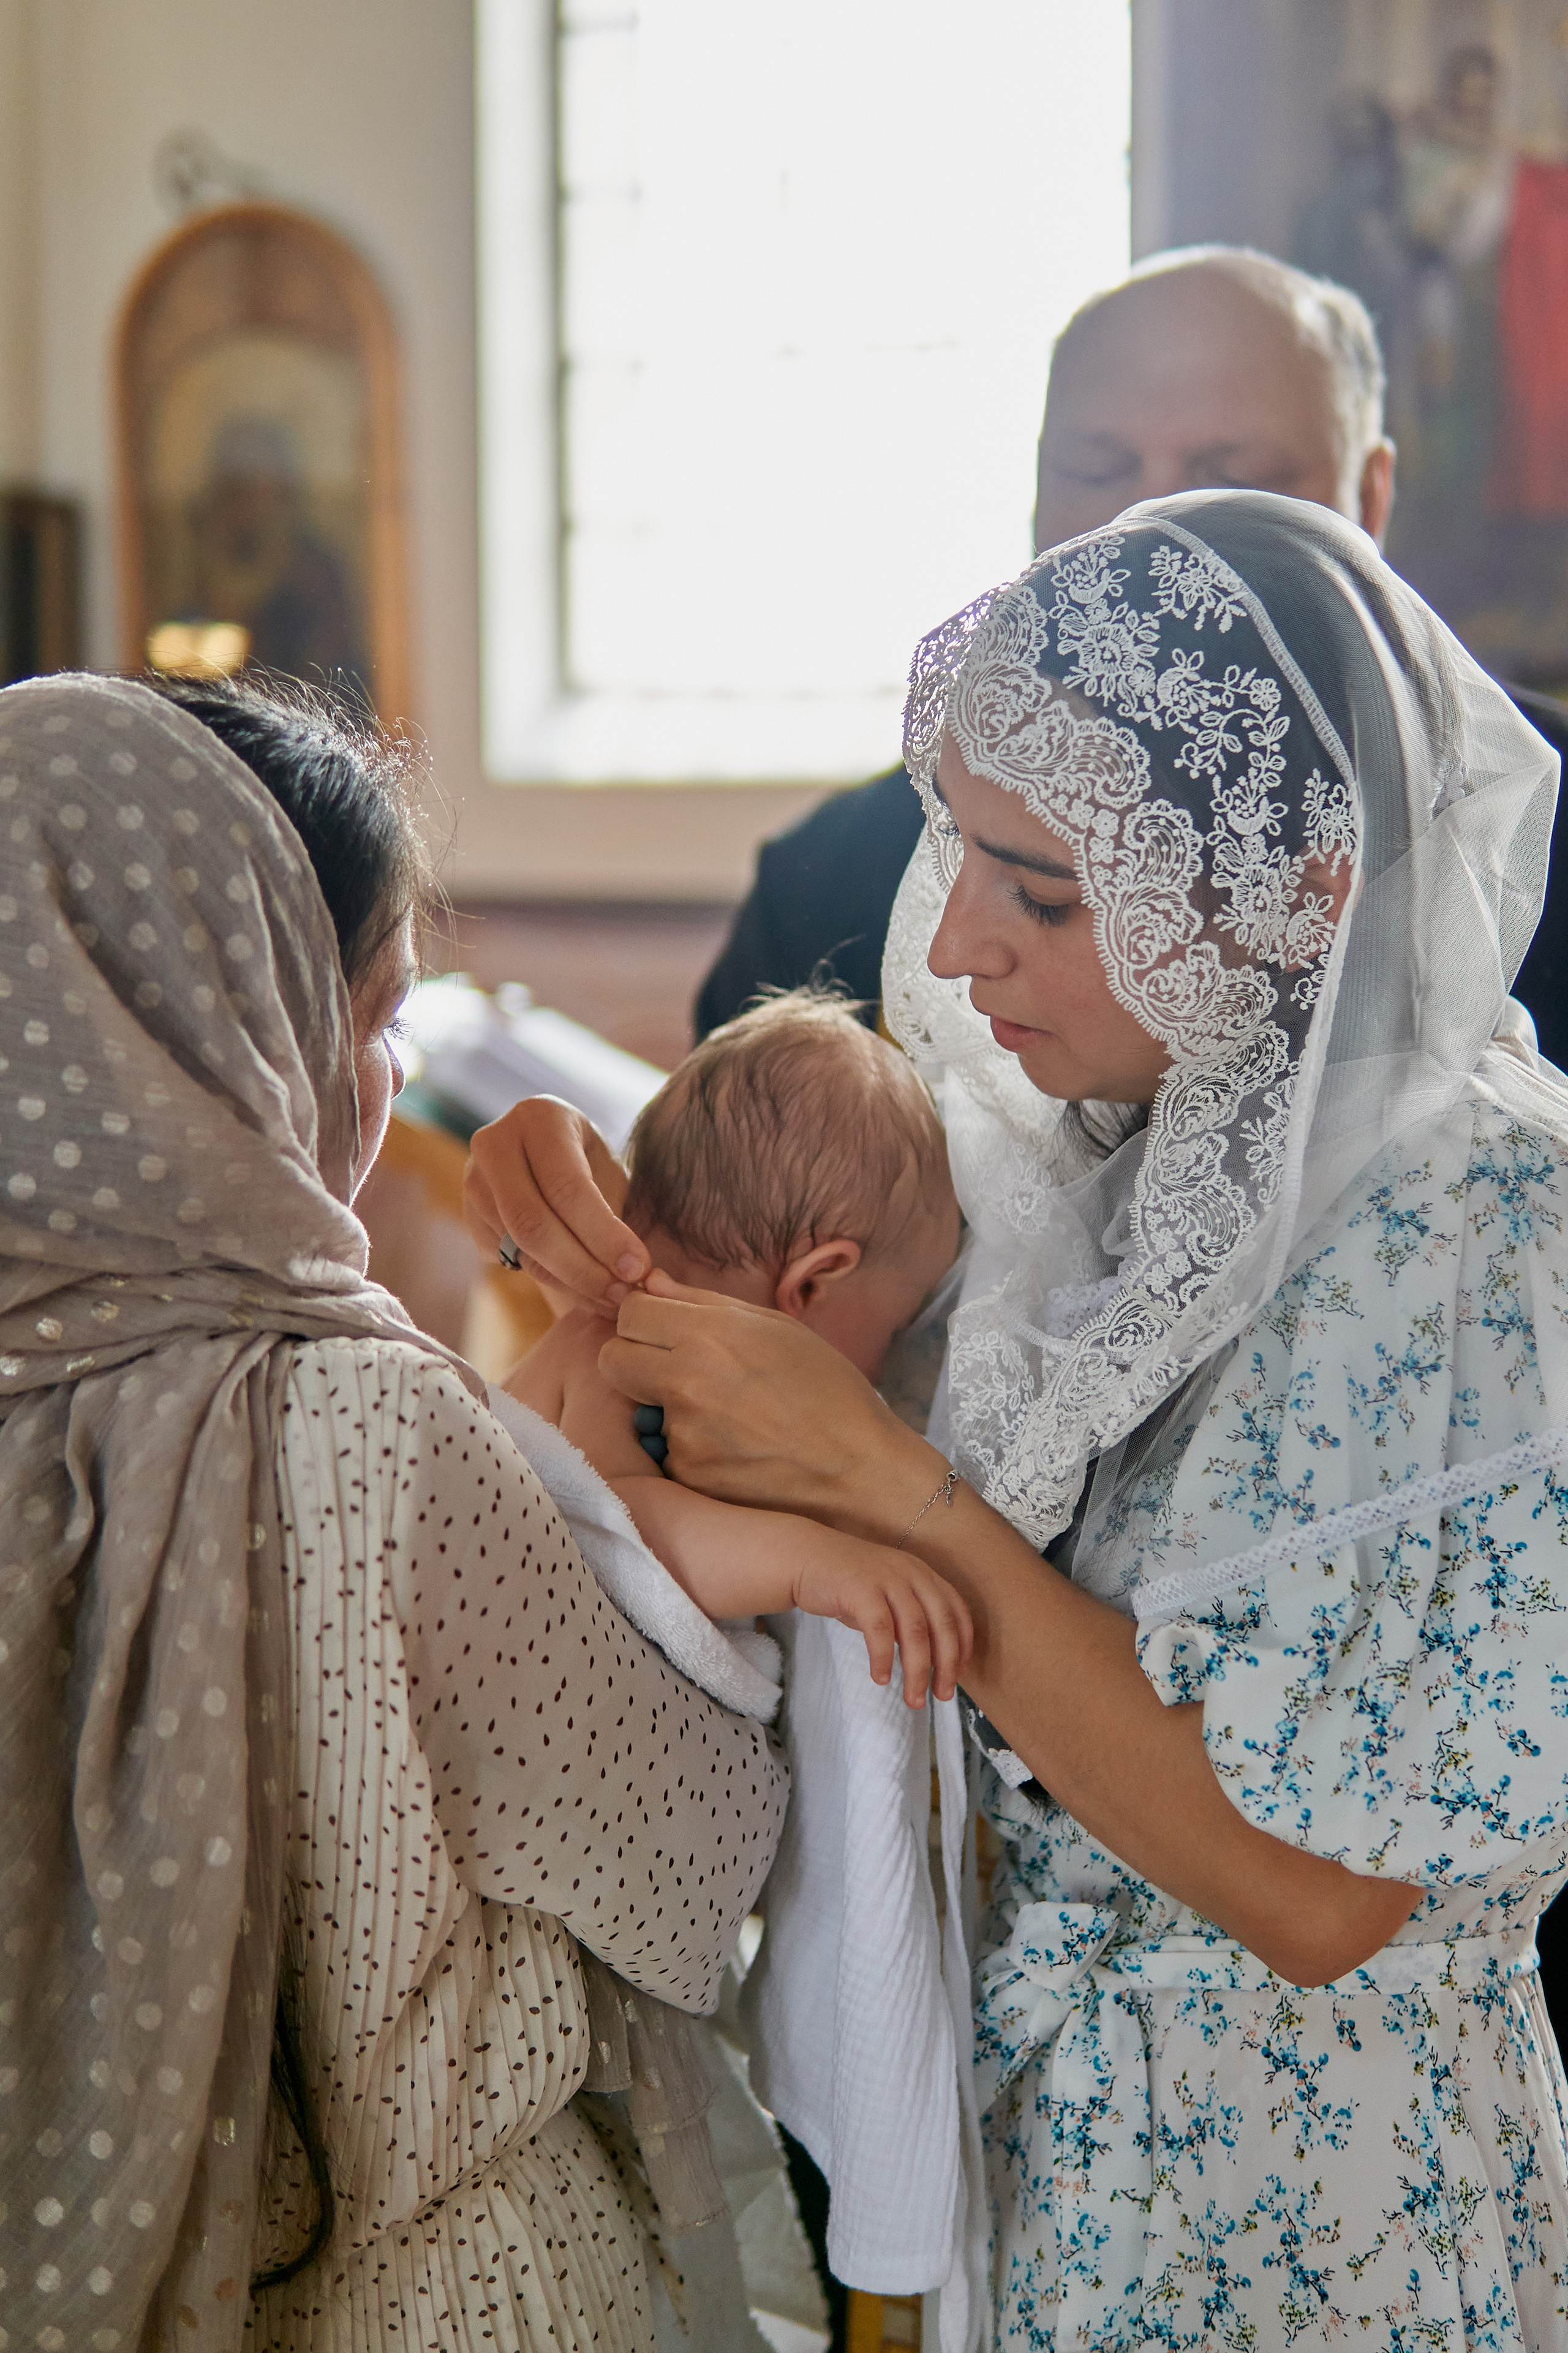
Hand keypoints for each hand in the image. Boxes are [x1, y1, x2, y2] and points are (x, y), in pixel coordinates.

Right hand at [463, 1097, 649, 1314]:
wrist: (542, 1159)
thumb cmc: (587, 1163)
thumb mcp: (607, 1170)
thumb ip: (616, 1214)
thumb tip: (635, 1273)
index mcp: (540, 1117)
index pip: (568, 1186)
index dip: (603, 1234)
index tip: (637, 1268)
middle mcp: (495, 1142)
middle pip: (533, 1223)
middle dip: (582, 1268)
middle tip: (622, 1294)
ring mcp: (473, 1180)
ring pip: (519, 1248)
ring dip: (569, 1281)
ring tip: (609, 1296)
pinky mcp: (468, 1214)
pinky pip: (507, 1259)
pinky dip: (550, 1280)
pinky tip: (581, 1287)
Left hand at [598, 1271, 943, 1538]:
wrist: (860, 1471)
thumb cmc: (827, 1392)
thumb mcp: (775, 1328)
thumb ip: (703, 1303)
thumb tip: (648, 1282)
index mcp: (711, 1335)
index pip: (629, 1313)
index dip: (644, 1318)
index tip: (664, 1329)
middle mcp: (688, 1381)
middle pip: (613, 1358)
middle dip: (634, 1359)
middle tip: (674, 1370)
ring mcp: (683, 1434)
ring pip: (639, 1408)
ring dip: (667, 1408)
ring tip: (726, 1417)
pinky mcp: (686, 1476)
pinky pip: (665, 1451)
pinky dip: (689, 1450)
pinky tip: (733, 1451)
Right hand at [794, 1543, 972, 1706]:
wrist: (805, 1556)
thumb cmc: (848, 1583)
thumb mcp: (888, 1597)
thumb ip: (910, 1621)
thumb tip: (933, 1663)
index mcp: (922, 1574)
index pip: (957, 1611)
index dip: (963, 1646)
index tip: (959, 1675)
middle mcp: (911, 1573)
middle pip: (942, 1625)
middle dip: (946, 1666)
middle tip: (942, 1696)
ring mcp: (886, 1579)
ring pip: (915, 1632)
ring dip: (917, 1672)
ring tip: (914, 1699)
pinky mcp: (860, 1588)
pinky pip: (879, 1630)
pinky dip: (883, 1658)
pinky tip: (880, 1678)